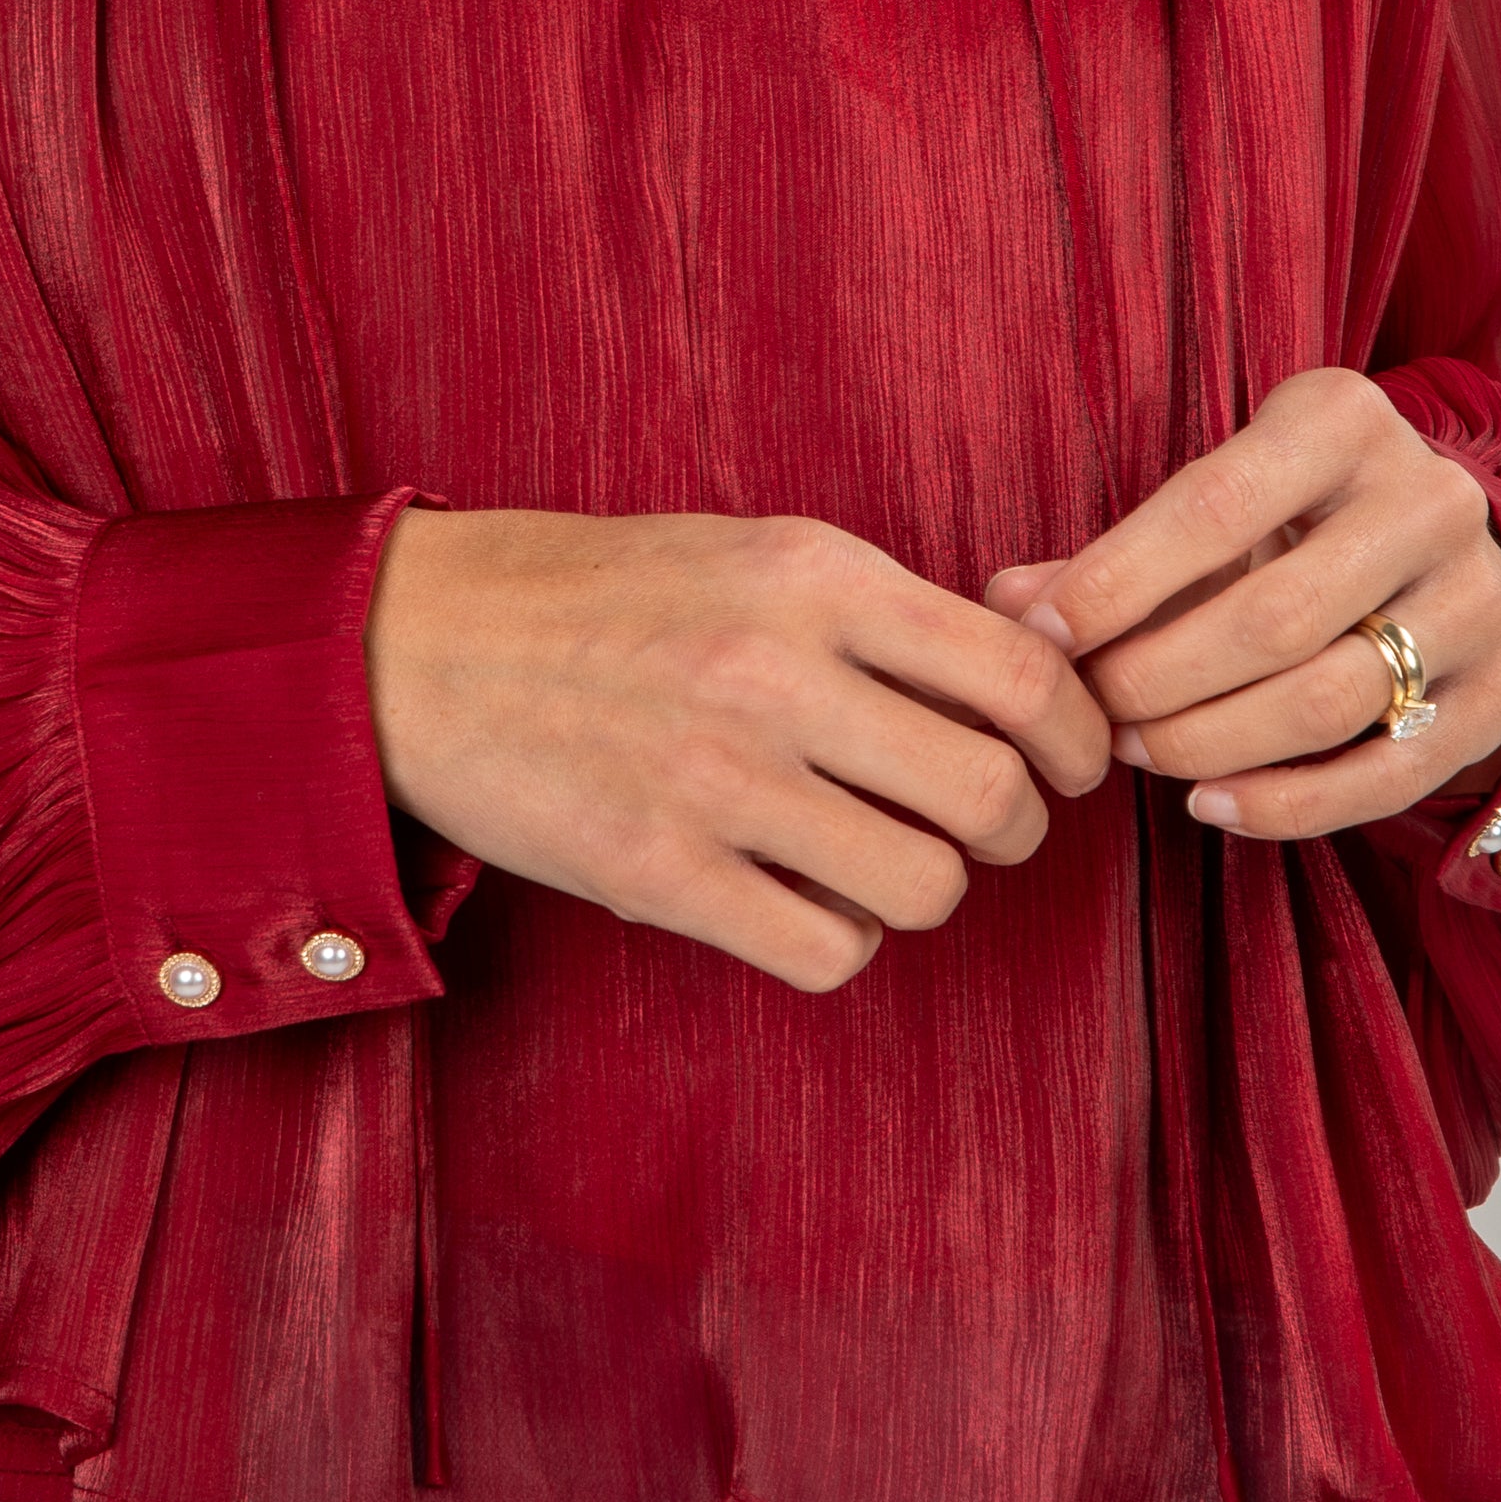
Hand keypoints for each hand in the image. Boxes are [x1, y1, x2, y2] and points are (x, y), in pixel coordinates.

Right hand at [364, 507, 1111, 992]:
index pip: (1021, 672)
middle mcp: (776, 673)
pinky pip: (827, 951)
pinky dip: (839, 939)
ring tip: (883, 857)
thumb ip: (880, 606)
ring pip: (924, 887)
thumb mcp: (750, 550)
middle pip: (991, 796)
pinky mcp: (660, 874)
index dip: (1079, 735)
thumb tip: (1035, 661)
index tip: (1074, 760)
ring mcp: (717, 781)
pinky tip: (804, 899)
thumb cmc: (600, 592)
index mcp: (812, 574)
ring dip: (926, 887)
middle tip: (985, 823)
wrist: (420, 643)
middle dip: (1016, 827)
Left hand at [982, 368, 1500, 838]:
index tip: (1040, 635)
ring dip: (1211, 741)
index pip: (1213, 507)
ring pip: (1329, 700)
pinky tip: (1207, 805)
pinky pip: (1387, 775)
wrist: (1438, 545)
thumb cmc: (1290, 517)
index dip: (1115, 582)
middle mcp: (1430, 500)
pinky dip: (1286, 806)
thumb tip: (1008, 604)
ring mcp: (1478, 602)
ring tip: (1134, 751)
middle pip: (1273, 618)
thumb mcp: (1215, 501)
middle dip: (1157, 677)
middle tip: (1089, 712)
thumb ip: (1113, 554)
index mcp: (1344, 420)